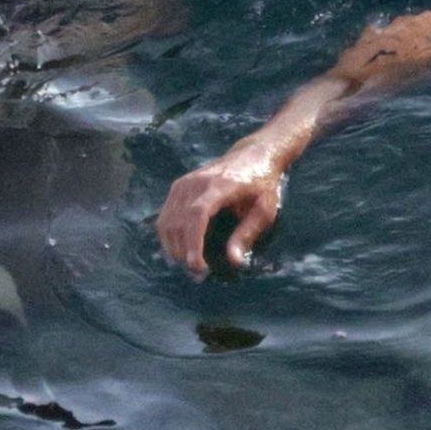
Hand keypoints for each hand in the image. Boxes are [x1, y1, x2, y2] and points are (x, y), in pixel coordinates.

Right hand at [156, 145, 284, 277]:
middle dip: (184, 253)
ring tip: (190, 265)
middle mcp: (196, 182)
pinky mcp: (178, 186)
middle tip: (199, 275)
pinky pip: (165, 216)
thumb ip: (247, 234)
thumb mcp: (265, 209)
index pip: (197, 214)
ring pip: (167, 221)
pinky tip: (180, 250)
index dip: (193, 242)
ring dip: (174, 248)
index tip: (197, 266)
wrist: (253, 154)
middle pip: (179, 222)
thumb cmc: (263, 183)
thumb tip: (234, 261)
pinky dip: (169, 237)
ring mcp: (183, 183)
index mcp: (220, 186)